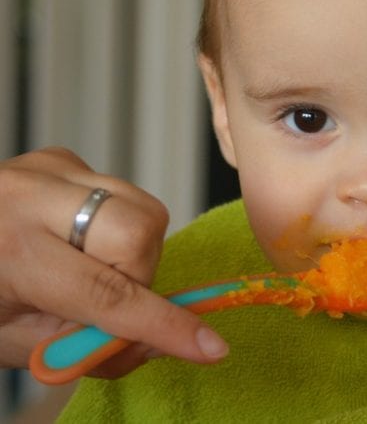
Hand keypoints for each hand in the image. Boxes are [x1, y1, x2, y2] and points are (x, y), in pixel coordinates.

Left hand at [0, 147, 227, 377]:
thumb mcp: (10, 343)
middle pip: (141, 230)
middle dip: (139, 274)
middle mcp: (36, 195)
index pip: (107, 295)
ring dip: (131, 252)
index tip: (210, 347)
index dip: (162, 325)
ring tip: (86, 265)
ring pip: (143, 208)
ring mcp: (53, 166)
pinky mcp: (64, 157)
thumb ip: (84, 346)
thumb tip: (153, 341)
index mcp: (13, 251)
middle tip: (106, 298)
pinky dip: (114, 228)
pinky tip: (75, 238)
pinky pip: (122, 195)